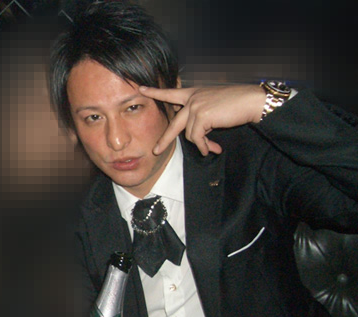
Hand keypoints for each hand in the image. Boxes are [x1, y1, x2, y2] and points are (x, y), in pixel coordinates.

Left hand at [140, 85, 265, 156]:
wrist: (252, 101)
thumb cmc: (236, 104)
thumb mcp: (214, 107)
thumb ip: (200, 116)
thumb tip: (195, 134)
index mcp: (194, 93)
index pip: (171, 93)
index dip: (156, 92)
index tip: (141, 89)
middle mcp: (192, 97)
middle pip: (174, 123)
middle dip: (165, 139)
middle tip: (156, 151)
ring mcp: (195, 106)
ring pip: (190, 134)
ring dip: (201, 144)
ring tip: (210, 149)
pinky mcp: (201, 115)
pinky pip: (198, 137)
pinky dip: (205, 146)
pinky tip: (212, 149)